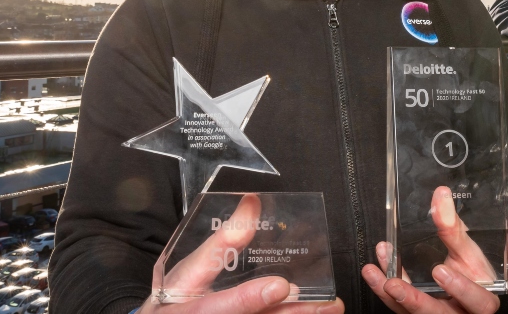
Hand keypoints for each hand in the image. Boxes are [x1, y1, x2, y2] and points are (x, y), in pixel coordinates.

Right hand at [140, 194, 342, 313]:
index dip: (248, 299)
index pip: (219, 307)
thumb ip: (221, 241)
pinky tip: (317, 313)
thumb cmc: (177, 295)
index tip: (280, 285)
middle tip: (324, 304)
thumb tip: (252, 203)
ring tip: (330, 308)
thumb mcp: (191, 267)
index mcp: (191, 310)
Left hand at [361, 186, 499, 313]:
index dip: (461, 289)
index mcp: (481, 302)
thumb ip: (454, 229)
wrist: (465, 286)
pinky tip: (374, 272)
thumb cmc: (472, 271)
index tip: (440, 270)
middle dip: (414, 301)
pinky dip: (384, 290)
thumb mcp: (468, 252)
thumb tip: (440, 194)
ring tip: (375, 274)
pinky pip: (399, 308)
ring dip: (390, 296)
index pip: (479, 302)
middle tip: (393, 284)